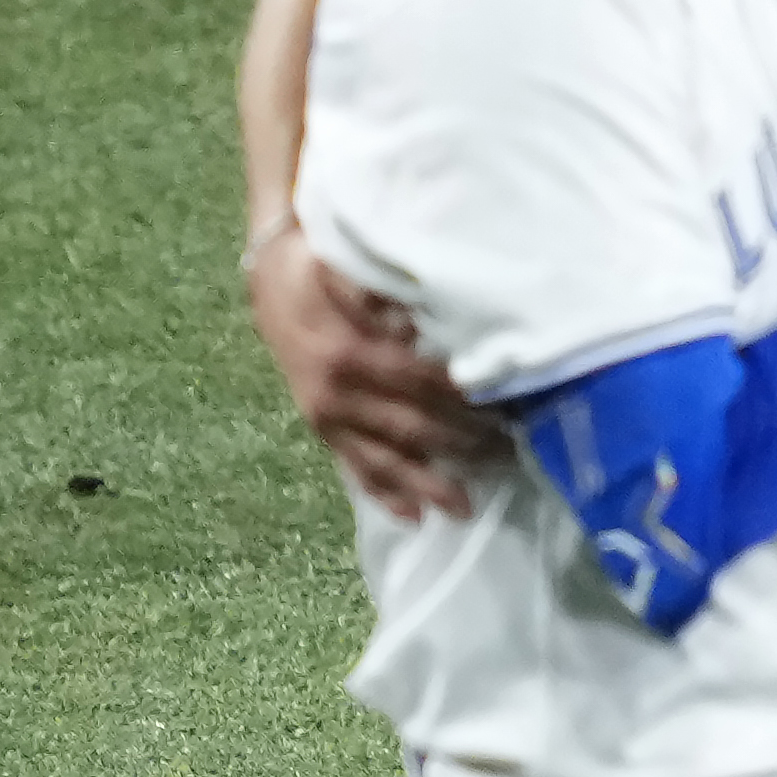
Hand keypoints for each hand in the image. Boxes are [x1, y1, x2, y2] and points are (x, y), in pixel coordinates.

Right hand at [249, 217, 493, 519]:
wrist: (267, 276)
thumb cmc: (319, 263)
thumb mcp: (345, 262)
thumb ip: (378, 288)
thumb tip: (416, 317)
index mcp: (352, 351)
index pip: (423, 383)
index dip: (464, 400)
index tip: (507, 412)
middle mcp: (340, 390)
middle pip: (412, 426)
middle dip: (461, 445)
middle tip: (509, 457)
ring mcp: (328, 414)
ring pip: (383, 458)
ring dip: (426, 483)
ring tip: (465, 507)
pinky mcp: (320, 426)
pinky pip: (353, 465)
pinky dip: (382, 491)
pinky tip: (411, 515)